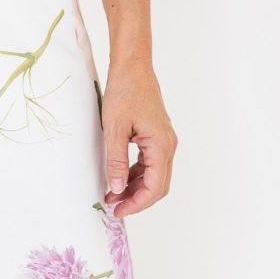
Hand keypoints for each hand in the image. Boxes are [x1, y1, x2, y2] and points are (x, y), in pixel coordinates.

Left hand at [101, 58, 176, 216]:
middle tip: (113, 207)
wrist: (133, 67)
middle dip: (136, 200)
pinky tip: (119, 179)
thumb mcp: (114, 129)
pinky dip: (136, 175)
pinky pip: (150, 164)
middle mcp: (168, 146)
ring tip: (112, 195)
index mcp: (161, 145)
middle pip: (158, 186)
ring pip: (154, 176)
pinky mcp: (156, 137)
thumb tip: (117, 189)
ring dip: (135, 188)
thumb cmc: (124, 92)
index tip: (118, 211)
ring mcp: (164, 141)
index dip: (137, 204)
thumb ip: (117, 162)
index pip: (154, 187)